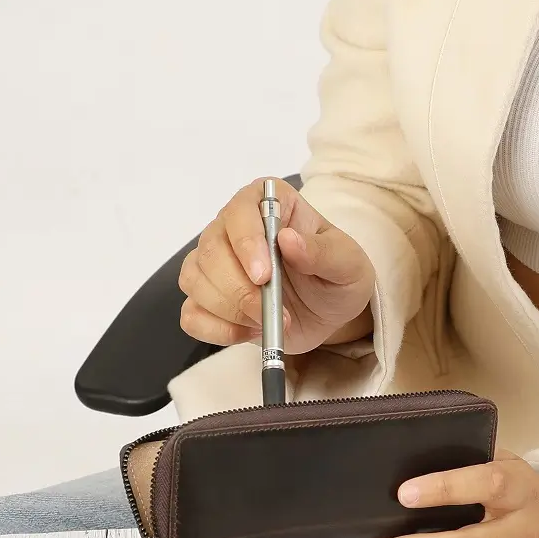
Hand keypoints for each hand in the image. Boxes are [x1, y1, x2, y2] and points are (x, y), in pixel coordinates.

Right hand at [178, 177, 376, 353]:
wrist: (329, 313)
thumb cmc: (337, 278)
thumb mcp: (347, 264)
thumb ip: (322, 252)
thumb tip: (288, 240)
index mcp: (267, 205)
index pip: (239, 212)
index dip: (246, 244)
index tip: (264, 276)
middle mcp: (232, 229)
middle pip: (210, 252)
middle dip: (239, 291)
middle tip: (272, 314)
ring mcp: (214, 264)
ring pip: (194, 281)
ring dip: (230, 311)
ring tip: (268, 322)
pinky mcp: (208, 299)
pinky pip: (191, 315)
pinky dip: (216, 330)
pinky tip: (247, 332)